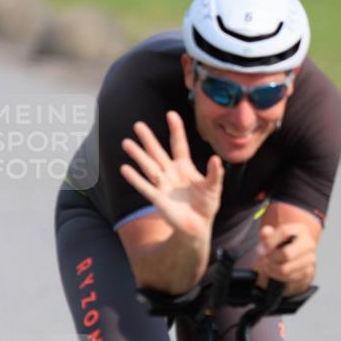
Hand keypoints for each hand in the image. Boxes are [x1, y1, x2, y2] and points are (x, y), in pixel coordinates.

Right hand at [120, 111, 223, 238]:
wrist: (197, 226)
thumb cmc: (206, 205)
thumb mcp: (213, 188)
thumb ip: (214, 174)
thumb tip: (216, 158)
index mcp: (185, 167)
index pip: (179, 145)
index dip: (176, 130)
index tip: (171, 114)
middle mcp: (171, 173)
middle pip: (158, 152)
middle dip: (149, 139)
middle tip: (138, 125)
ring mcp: (163, 185)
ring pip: (148, 167)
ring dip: (138, 155)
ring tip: (126, 143)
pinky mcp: (158, 199)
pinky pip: (145, 187)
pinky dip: (135, 178)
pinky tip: (125, 168)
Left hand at [255, 223, 316, 293]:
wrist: (295, 259)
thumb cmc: (281, 244)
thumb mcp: (272, 236)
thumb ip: (267, 233)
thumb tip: (265, 233)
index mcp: (300, 229)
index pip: (285, 232)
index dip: (270, 241)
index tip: (260, 249)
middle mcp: (308, 243)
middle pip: (286, 253)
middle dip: (271, 258)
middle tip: (264, 259)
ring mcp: (310, 259)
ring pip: (285, 269)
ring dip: (271, 268)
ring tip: (266, 265)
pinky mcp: (308, 272)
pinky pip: (287, 277)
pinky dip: (277, 275)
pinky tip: (273, 270)